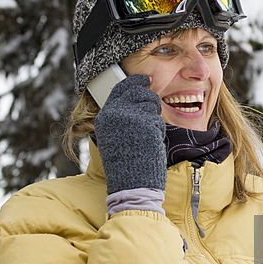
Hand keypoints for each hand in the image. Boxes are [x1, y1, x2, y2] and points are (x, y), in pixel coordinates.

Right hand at [94, 75, 166, 193]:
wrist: (131, 184)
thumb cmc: (126, 165)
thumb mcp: (115, 137)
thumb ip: (121, 117)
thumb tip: (137, 97)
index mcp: (105, 117)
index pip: (119, 89)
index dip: (133, 82)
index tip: (144, 79)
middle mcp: (114, 114)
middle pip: (138, 92)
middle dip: (149, 100)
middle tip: (151, 113)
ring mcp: (130, 117)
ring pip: (151, 104)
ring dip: (154, 119)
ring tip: (146, 138)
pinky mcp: (145, 123)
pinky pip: (157, 120)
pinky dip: (158, 132)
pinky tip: (150, 144)